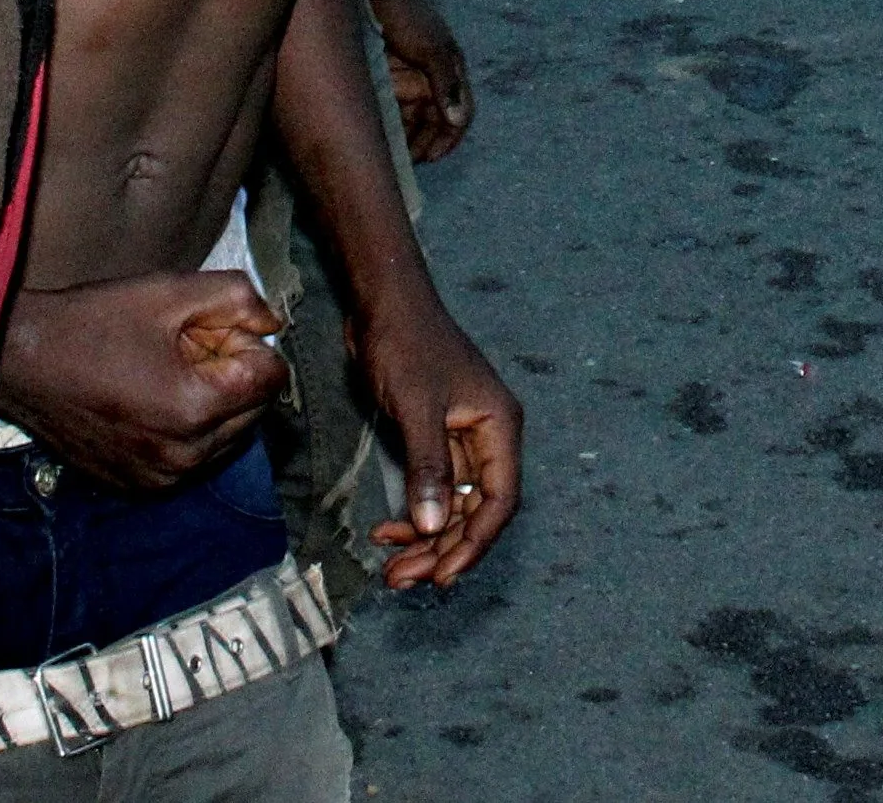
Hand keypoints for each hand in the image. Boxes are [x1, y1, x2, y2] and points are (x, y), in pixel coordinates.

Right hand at [0, 270, 290, 496]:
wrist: (21, 363)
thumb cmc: (93, 323)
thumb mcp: (170, 292)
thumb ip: (237, 299)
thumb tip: (273, 323)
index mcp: (195, 409)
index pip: (270, 378)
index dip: (249, 344)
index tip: (211, 331)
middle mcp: (183, 456)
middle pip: (254, 411)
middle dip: (235, 377)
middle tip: (190, 348)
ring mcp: (159, 478)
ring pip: (227, 439)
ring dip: (215, 406)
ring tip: (168, 374)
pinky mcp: (138, 486)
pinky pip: (193, 459)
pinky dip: (188, 432)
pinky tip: (151, 401)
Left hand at [355, 303, 523, 587]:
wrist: (382, 304)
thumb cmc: (405, 344)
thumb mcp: (416, 407)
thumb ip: (428, 467)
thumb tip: (435, 527)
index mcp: (499, 428)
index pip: (499, 501)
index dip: (474, 543)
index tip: (442, 575)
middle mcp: (489, 438)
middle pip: (475, 511)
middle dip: (442, 548)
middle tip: (404, 579)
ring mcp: (462, 439)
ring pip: (453, 506)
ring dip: (425, 539)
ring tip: (392, 569)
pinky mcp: (437, 438)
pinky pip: (434, 489)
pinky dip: (413, 513)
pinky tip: (387, 530)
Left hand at [368, 0, 475, 162]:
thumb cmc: (407, 17)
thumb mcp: (430, 50)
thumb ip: (446, 85)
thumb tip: (459, 120)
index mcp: (453, 71)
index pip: (461, 114)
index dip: (449, 139)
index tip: (431, 158)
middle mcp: (436, 77)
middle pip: (436, 120)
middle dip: (425, 142)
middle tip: (406, 162)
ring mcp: (414, 77)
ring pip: (414, 116)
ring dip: (407, 135)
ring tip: (391, 152)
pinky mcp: (393, 75)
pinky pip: (396, 106)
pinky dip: (392, 121)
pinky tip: (379, 133)